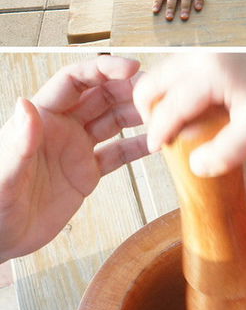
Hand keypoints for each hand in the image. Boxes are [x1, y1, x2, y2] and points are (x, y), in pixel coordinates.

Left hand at [0, 56, 146, 262]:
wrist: (0, 241)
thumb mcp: (5, 175)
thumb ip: (19, 141)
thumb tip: (25, 104)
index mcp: (41, 117)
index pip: (75, 80)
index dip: (104, 70)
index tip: (132, 68)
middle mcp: (61, 127)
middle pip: (101, 95)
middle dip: (130, 89)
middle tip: (159, 92)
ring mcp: (76, 149)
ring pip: (113, 120)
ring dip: (138, 115)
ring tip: (166, 114)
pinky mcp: (86, 173)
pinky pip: (117, 154)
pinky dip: (137, 147)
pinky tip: (157, 144)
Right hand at [134, 53, 245, 176]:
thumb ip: (227, 152)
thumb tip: (194, 167)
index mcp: (211, 72)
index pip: (170, 105)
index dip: (158, 131)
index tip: (155, 149)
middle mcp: (201, 54)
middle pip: (153, 81)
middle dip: (150, 110)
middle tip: (162, 135)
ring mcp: (203, 47)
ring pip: (162, 72)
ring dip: (161, 97)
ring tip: (176, 124)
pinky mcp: (208, 48)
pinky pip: (176, 68)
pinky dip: (173, 87)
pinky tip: (189, 108)